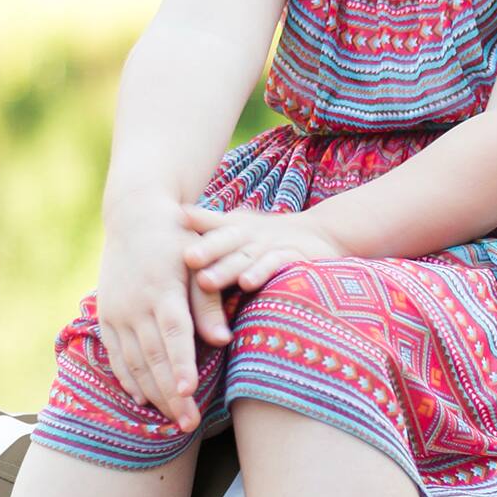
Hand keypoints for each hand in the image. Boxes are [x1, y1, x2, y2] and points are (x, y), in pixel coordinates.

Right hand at [95, 194, 209, 432]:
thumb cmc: (179, 239)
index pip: (173, 334)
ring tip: (172, 422)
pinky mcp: (106, 315)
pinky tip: (142, 399)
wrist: (134, 217)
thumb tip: (223, 340)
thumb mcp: (200, 260)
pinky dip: (128, 379)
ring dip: (152, 394)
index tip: (188, 393)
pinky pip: (116, 354)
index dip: (180, 365)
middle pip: (154, 357)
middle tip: (188, 425)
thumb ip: (209, 302)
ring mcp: (117, 311)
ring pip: (134, 362)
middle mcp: (135, 304)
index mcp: (162, 289)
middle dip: (171, 395)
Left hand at [178, 201, 346, 293]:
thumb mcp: (238, 226)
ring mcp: (272, 246)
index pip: (213, 223)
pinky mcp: (294, 258)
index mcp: (235, 226)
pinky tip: (247, 284)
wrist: (321, 235)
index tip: (176, 218)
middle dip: (207, 250)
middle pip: (227, 240)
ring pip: (246, 256)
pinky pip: (276, 265)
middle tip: (187, 258)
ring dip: (226, 269)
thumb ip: (210, 222)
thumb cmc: (267, 236)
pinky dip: (262, 273)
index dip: (196, 221)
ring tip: (206, 281)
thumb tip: (175, 212)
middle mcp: (252, 234)